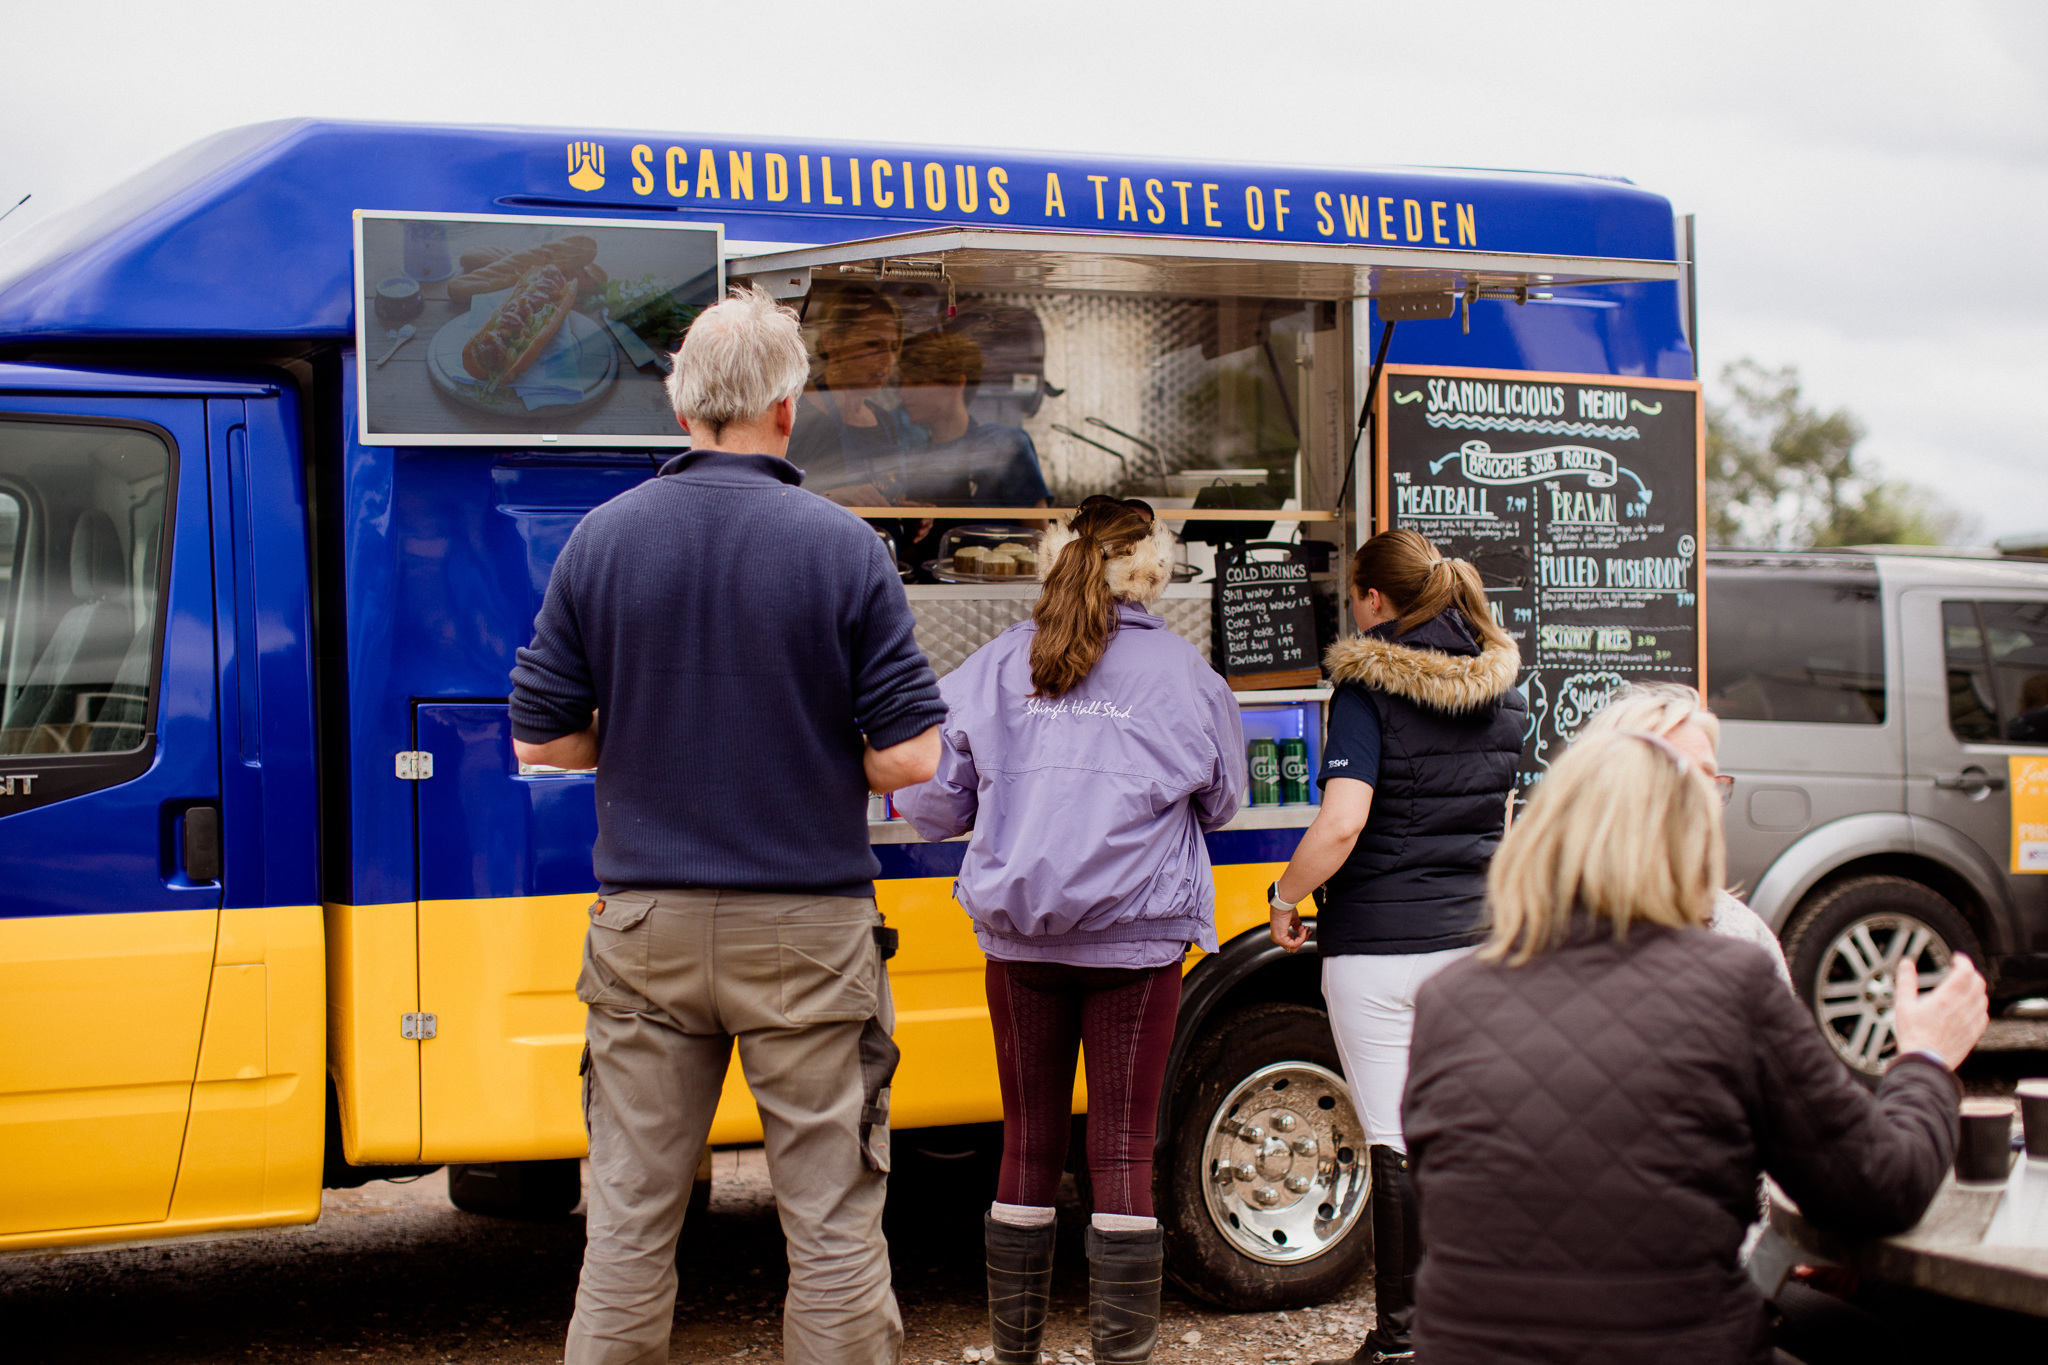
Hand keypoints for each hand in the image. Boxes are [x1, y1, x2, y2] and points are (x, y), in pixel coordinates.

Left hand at [1270, 902, 1309, 953]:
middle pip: (1293, 947)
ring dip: (1302, 938)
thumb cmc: (1285, 909)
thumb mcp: (1293, 920)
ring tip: (1304, 928)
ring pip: (1294, 948)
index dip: (1301, 938)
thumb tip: (1299, 929)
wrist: (1283, 904)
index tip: (1307, 930)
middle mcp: (1277, 938)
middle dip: (1303, 939)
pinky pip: (1294, 944)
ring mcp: (1277, 939)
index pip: (1291, 942)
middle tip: (1307, 930)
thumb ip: (1296, 926)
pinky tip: (1302, 929)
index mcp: (1279, 933)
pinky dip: (1301, 937)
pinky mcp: (1280, 939)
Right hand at [1893, 954, 1988, 1068]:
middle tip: (1960, 971)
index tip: (1956, 959)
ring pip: (1983, 997)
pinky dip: (1979, 1006)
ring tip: (1965, 988)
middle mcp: (1963, 1007)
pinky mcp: (1974, 1032)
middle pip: (1978, 982)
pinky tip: (1970, 1007)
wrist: (1926, 1060)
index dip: (1963, 961)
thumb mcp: (1903, 1004)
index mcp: (1947, 998)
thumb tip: (1906, 964)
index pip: (1965, 971)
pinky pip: (1984, 1014)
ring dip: (1976, 988)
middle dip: (1970, 972)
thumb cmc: (1914, 1035)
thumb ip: (1906, 981)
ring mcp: (1971, 1021)